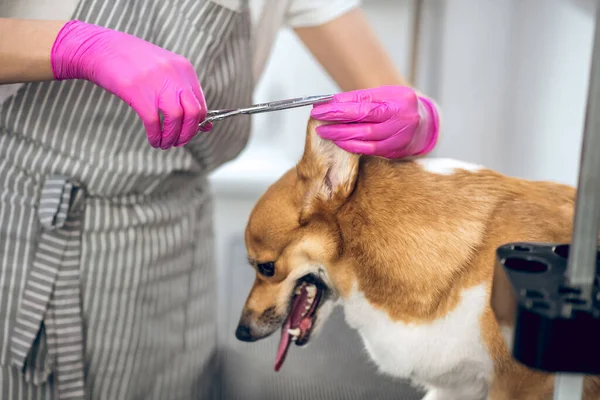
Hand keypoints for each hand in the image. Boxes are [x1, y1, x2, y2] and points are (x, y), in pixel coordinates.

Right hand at [51, 20, 210, 148]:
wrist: (101, 48)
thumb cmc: (134, 62)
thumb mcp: (164, 70)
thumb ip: (183, 93)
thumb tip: (205, 125)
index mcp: (184, 69)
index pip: (201, 104)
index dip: (198, 124)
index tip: (189, 132)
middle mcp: (174, 75)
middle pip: (193, 113)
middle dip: (188, 134)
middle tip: (178, 142)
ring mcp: (156, 83)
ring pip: (176, 119)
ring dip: (171, 137)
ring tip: (164, 143)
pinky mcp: (137, 92)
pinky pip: (154, 122)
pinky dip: (155, 136)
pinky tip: (153, 140)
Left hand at [310, 86, 439, 158]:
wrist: (424, 125)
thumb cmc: (398, 107)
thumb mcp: (385, 96)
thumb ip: (362, 99)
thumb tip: (332, 102)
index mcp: (399, 98)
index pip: (365, 101)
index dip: (341, 105)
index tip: (321, 106)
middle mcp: (402, 117)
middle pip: (365, 118)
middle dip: (338, 118)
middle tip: (317, 118)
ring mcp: (401, 135)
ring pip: (367, 136)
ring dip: (342, 134)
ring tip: (324, 131)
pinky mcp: (397, 149)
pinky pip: (371, 149)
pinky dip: (353, 146)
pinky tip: (340, 142)